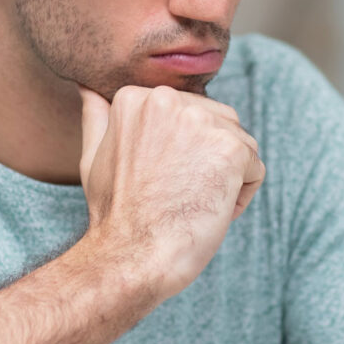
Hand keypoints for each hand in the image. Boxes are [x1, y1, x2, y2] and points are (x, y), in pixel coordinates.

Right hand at [77, 84, 264, 298]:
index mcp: (136, 97)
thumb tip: (88, 86)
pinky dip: (240, 197)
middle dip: (207, 162)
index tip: (156, 180)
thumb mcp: (92, 156)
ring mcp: (201, 121)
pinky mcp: (230, 148)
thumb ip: (98, 116)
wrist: (132, 256)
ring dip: (225, 177)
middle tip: (175, 195)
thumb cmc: (115, 214)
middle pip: (218, 124)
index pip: (187, 113)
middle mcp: (167, 99)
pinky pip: (255, 168)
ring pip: (239, 144)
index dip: (180, 155)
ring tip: (190, 203)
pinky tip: (208, 211)